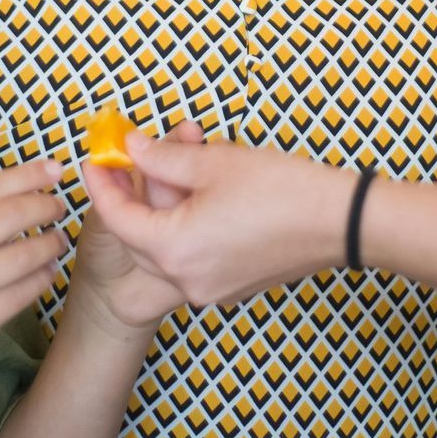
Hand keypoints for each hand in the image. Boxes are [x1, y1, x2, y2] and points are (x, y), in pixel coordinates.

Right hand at [0, 160, 67, 386]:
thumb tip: (19, 187)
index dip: (27, 175)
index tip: (55, 168)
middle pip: (10, 217)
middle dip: (45, 206)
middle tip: (59, 206)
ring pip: (22, 257)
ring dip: (50, 244)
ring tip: (58, 240)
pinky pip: (20, 295)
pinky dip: (42, 279)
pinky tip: (47, 271)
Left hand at [82, 131, 352, 306]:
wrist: (342, 222)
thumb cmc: (282, 188)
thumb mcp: (214, 162)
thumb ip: (163, 157)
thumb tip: (132, 148)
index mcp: (174, 249)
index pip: (117, 219)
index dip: (102, 185)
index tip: (94, 158)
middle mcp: (186, 279)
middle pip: (138, 238)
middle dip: (131, 197)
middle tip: (128, 160)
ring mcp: (210, 289)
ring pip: (167, 249)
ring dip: (162, 212)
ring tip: (172, 169)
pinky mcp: (232, 288)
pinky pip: (193, 259)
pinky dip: (187, 230)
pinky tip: (201, 197)